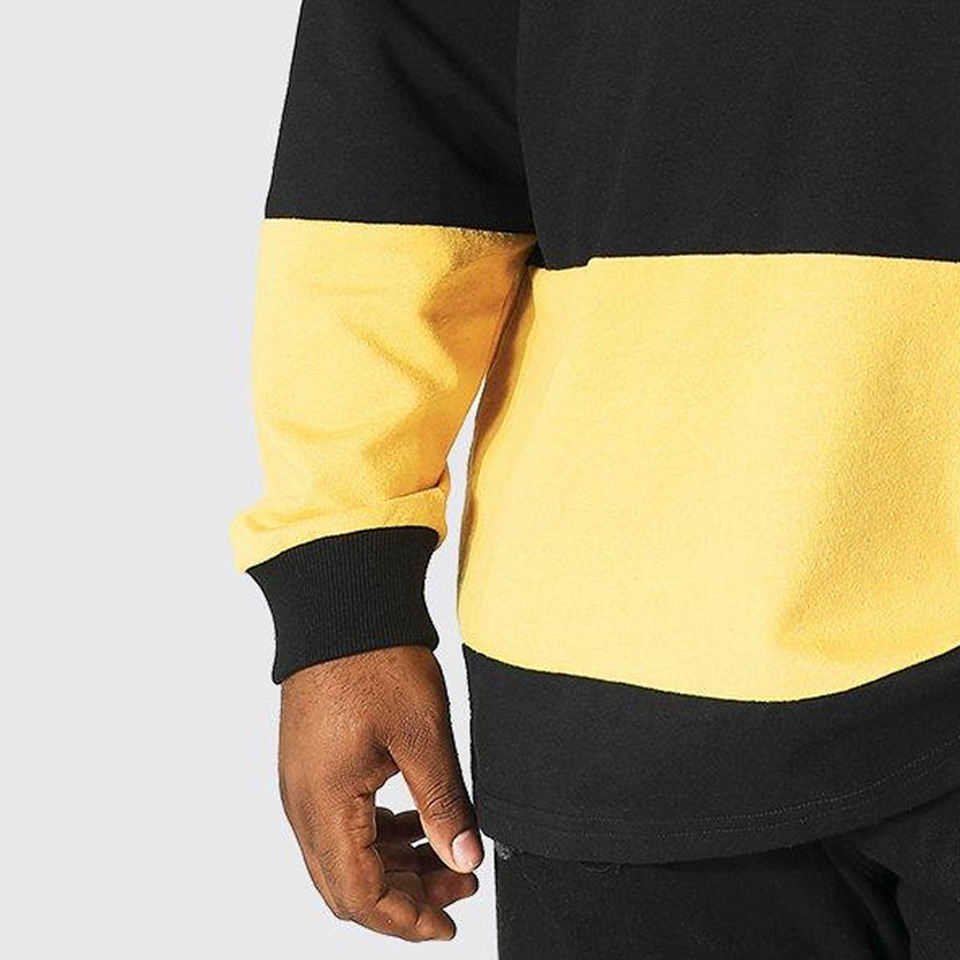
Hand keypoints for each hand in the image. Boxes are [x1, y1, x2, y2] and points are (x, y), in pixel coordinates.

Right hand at [278, 646, 482, 941]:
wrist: (341, 608)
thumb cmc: (376, 662)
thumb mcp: (423, 735)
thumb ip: (444, 804)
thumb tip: (464, 860)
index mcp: (326, 804)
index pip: (361, 894)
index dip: (407, 920)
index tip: (449, 923)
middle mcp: (303, 804)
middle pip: (347, 884)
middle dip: (405, 897)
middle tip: (459, 886)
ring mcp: (303, 784)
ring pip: (344, 855)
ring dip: (394, 866)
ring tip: (447, 854)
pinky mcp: (311, 765)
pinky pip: (340, 823)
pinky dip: (378, 836)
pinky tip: (413, 820)